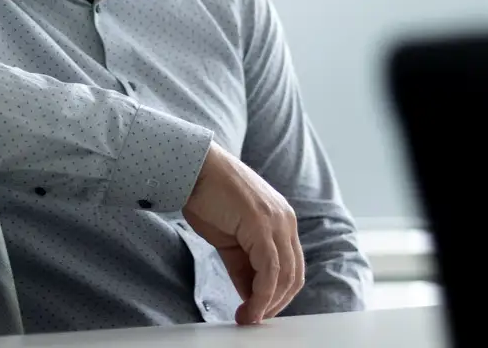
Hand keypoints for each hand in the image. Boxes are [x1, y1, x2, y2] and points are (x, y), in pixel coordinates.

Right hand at [182, 142, 304, 324]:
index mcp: (282, 219)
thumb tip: (250, 295)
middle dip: (276, 303)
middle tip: (254, 319)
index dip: (279, 293)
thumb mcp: (230, 237)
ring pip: (284, 275)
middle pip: (294, 274)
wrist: (193, 168)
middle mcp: (286, 220)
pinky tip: (248, 308)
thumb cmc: (207, 196)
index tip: (260, 310)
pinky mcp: (262, 226)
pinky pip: (269, 271)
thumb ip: (243, 265)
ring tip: (248, 318)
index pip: (292, 266)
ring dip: (268, 304)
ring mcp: (277, 222)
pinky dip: (261, 295)